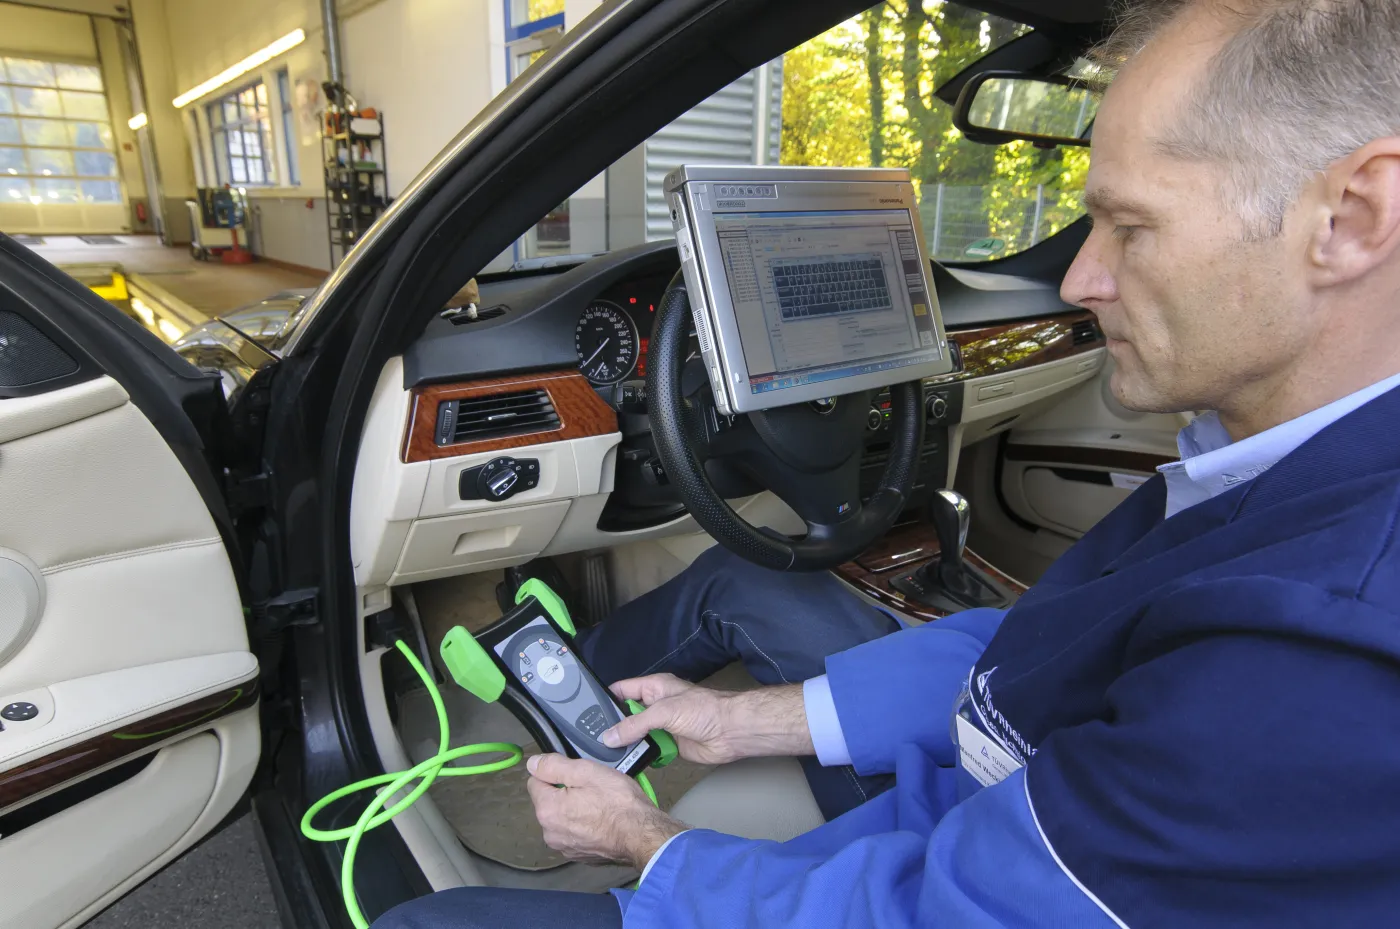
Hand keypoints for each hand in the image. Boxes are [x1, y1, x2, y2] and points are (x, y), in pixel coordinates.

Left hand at [525, 753, 685, 869]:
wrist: (642, 836)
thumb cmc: (619, 803)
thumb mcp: (587, 772)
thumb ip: (554, 766)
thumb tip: (533, 763)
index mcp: (547, 810)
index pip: (535, 781)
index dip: (555, 772)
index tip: (576, 775)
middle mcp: (550, 832)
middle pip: (549, 801)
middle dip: (565, 792)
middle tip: (592, 788)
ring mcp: (564, 847)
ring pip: (562, 818)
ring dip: (574, 810)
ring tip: (600, 805)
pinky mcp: (579, 855)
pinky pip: (575, 833)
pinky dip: (584, 827)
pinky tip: (602, 821)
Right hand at [601, 674, 813, 764]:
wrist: (731, 732)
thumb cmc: (704, 710)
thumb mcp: (664, 712)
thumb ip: (635, 723)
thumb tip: (609, 736)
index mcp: (653, 688)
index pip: (621, 690)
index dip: (604, 700)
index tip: (585, 712)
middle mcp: (655, 706)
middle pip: (625, 716)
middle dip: (612, 727)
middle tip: (592, 740)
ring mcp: (661, 727)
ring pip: (635, 736)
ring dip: (626, 744)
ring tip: (605, 755)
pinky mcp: (668, 746)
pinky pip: (648, 751)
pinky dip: (640, 756)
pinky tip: (627, 763)